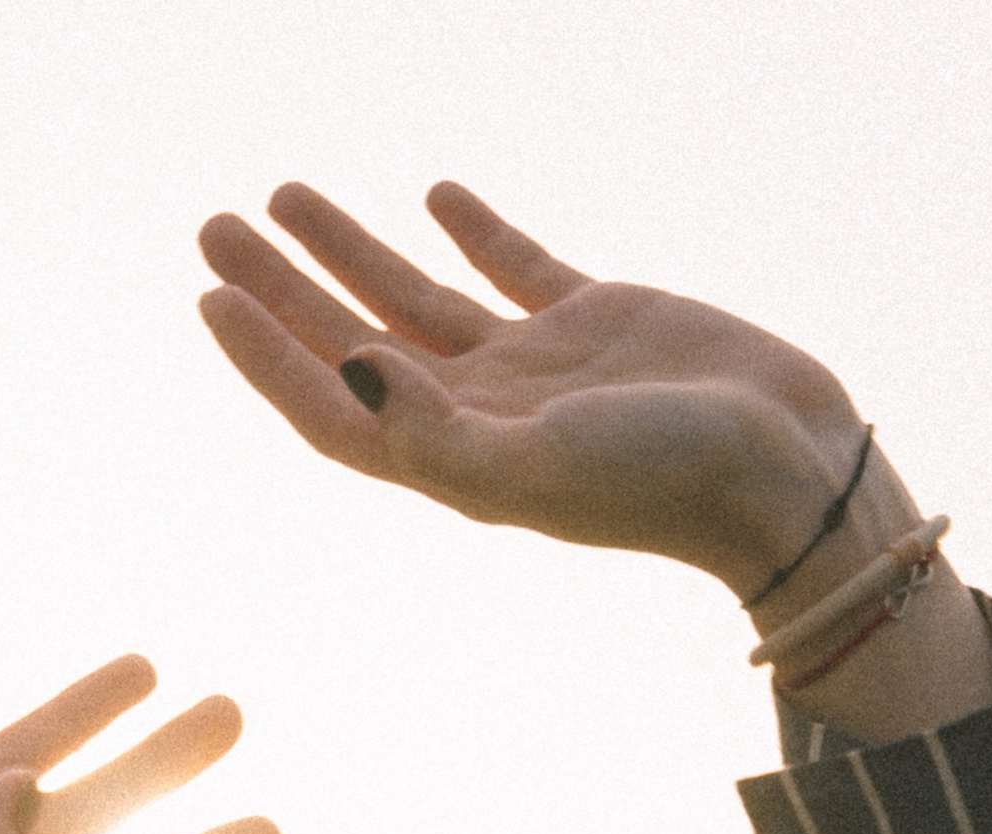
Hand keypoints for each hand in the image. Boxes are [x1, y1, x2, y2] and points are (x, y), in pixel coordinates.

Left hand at [198, 182, 991, 740]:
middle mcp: (481, 415)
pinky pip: (513, 267)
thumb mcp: (537, 464)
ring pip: (414, 297)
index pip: (331, 405)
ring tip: (283, 192)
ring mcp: (535, 369)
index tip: (208, 293)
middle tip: (215, 223)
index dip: (264, 355)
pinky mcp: (595, 323)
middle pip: (352, 341)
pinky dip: (470, 230)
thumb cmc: (660, 483)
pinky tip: (432, 194)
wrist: (783, 474)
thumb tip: (348, 374)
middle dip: (280, 286)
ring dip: (347, 248)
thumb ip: (436, 430)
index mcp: (453, 459)